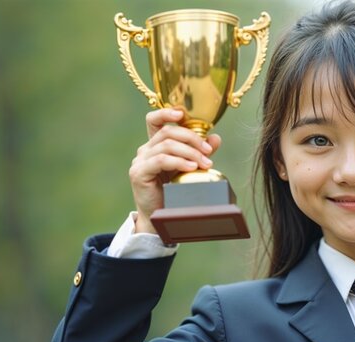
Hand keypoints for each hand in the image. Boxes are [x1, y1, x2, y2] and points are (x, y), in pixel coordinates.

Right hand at [129, 109, 221, 233]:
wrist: (162, 217)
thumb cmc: (175, 191)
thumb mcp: (189, 167)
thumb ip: (200, 152)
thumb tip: (216, 138)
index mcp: (155, 145)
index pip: (154, 120)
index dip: (166, 113)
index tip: (183, 114)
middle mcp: (145, 150)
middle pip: (168, 132)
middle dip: (192, 138)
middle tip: (209, 151)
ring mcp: (140, 161)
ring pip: (166, 145)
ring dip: (190, 152)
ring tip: (205, 163)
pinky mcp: (139, 173)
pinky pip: (161, 160)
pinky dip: (179, 161)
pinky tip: (191, 167)